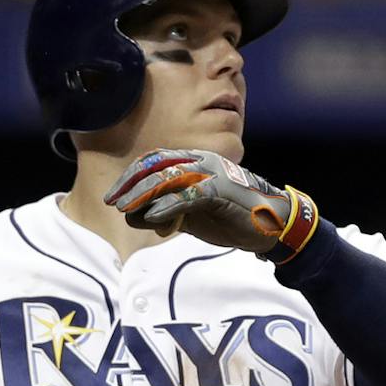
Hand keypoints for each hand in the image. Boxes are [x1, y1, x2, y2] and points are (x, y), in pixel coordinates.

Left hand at [105, 148, 294, 253]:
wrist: (272, 224)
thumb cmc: (233, 218)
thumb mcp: (194, 216)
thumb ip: (167, 213)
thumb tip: (136, 216)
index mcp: (196, 162)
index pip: (155, 161)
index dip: (131, 175)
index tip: (114, 194)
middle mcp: (202, 161)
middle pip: (157, 165)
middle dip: (131, 183)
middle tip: (112, 201)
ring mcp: (212, 173)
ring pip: (169, 177)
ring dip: (143, 194)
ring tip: (126, 209)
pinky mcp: (221, 189)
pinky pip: (187, 195)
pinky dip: (167, 206)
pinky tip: (151, 218)